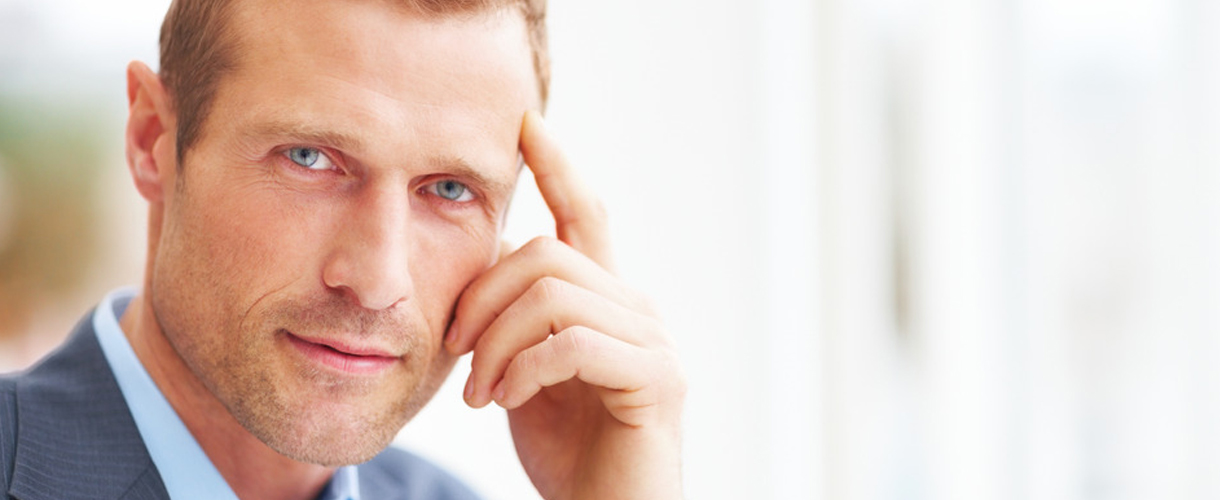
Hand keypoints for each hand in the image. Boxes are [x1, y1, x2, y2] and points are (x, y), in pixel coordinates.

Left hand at [444, 111, 685, 499]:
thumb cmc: (568, 453)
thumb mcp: (527, 375)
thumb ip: (519, 324)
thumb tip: (484, 277)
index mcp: (606, 302)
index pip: (585, 214)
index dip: (557, 166)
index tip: (525, 122)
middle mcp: (637, 309)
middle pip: (545, 252)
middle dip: (482, 297)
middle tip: (455, 352)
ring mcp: (653, 343)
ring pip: (553, 292)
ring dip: (496, 343)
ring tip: (480, 392)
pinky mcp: (656, 379)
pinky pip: (573, 341)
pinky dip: (524, 370)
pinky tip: (506, 403)